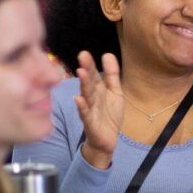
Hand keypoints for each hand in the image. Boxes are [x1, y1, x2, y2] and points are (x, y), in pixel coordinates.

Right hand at [73, 51, 123, 168]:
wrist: (107, 140)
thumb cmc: (109, 115)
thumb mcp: (115, 92)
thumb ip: (112, 74)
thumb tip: (107, 54)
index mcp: (97, 89)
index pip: (93, 74)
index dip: (90, 64)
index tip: (84, 53)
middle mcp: (91, 98)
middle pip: (89, 82)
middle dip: (86, 69)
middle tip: (82, 56)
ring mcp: (89, 110)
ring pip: (86, 95)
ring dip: (83, 84)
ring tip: (81, 72)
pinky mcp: (90, 123)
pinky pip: (85, 114)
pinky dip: (81, 107)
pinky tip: (78, 99)